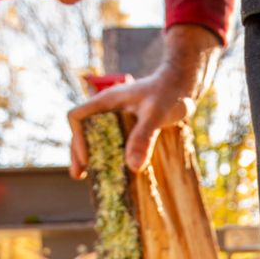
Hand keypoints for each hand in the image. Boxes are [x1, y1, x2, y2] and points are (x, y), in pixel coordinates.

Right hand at [68, 24, 220, 176]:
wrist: (182, 83)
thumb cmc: (169, 92)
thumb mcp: (156, 114)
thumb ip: (144, 137)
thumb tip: (133, 167)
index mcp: (106, 100)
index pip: (77, 116)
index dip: (77, 138)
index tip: (87, 158)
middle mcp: (107, 108)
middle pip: (81, 129)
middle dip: (78, 152)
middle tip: (78, 175)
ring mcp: (115, 115)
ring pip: (93, 134)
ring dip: (89, 153)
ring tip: (85, 175)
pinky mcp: (126, 123)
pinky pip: (109, 138)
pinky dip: (106, 152)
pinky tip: (110, 168)